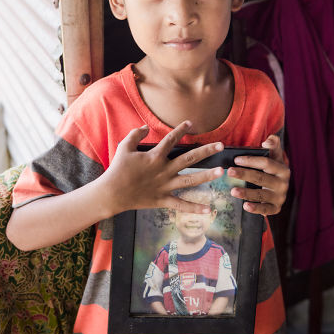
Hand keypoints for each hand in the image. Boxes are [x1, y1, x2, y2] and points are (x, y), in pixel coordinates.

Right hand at [102, 121, 223, 214]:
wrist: (112, 193)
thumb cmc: (118, 169)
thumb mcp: (124, 147)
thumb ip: (135, 135)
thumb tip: (145, 127)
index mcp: (155, 156)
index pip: (171, 139)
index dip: (181, 129)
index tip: (191, 123)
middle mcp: (164, 170)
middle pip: (189, 158)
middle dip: (206, 151)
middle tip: (221, 146)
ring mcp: (165, 186)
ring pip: (190, 180)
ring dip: (206, 176)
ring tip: (221, 172)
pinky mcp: (163, 200)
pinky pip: (181, 204)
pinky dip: (195, 208)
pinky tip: (209, 210)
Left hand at [226, 134, 289, 215]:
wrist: (278, 187)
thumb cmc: (272, 168)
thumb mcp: (275, 155)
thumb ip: (273, 143)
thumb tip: (267, 142)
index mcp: (283, 169)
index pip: (266, 163)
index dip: (251, 161)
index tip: (236, 159)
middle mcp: (283, 184)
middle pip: (261, 178)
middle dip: (244, 174)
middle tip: (230, 172)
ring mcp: (280, 197)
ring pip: (261, 195)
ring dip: (247, 193)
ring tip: (233, 191)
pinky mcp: (276, 208)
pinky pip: (266, 209)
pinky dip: (256, 209)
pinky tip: (245, 206)